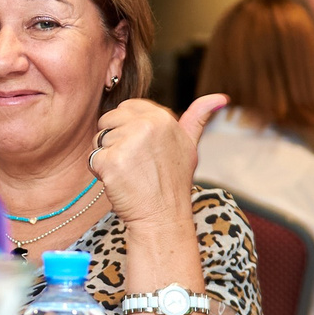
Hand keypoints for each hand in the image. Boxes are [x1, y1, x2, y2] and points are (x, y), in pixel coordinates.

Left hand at [90, 94, 223, 231]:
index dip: (126, 127)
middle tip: (134, 164)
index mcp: (162, 118)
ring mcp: (128, 143)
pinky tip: (118, 182)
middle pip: (108, 120)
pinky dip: (100, 172)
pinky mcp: (111, 162)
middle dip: (114, 140)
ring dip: (107, 157)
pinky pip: (93, 159)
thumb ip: (198, 118)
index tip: (141, 149)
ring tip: (128, 173)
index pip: (126, 107)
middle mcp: (146, 126)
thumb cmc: (174, 183)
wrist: (162, 218)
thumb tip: (220, 97)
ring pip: (99, 139)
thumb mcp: (190, 146)